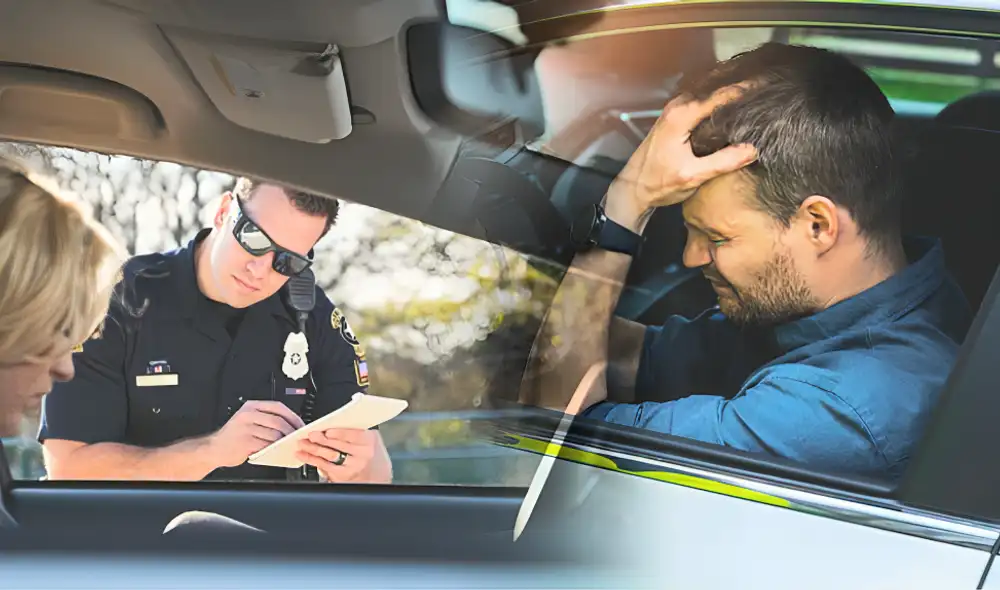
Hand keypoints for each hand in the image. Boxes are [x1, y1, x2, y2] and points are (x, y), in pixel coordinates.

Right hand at [207, 401, 304, 467]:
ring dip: (283, 442)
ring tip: (287, 445)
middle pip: (278, 421)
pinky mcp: (245, 442)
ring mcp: (246, 429)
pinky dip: (274, 449)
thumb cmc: (233, 437)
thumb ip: (266, 419)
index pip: (278, 407)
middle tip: (296, 438)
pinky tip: (275, 451)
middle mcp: (248, 415)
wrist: (214, 449)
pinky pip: (266, 445)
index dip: (292, 416)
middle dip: (291, 431)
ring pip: (274, 434)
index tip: (300, 424)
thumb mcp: (247, 421)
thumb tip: (291, 425)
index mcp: (251, 407)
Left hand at [296, 428, 391, 483]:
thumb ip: (354, 431)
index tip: (328, 430)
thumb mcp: (370, 439)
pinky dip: (311, 459)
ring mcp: (352, 467)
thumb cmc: (371, 455)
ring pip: (329, 455)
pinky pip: (324, 466)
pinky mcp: (342, 476)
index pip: (354, 435)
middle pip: (339, 445)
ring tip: (302, 443)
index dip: (340, 433)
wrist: (376, 477)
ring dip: (313, 448)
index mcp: (369, 441)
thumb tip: (332, 423)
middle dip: (322, 439)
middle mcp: (362, 455)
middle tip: (311, 434)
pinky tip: (303, 455)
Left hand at [608, 85, 757, 223]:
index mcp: (681, 115)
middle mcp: (678, 106)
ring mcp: (676, 110)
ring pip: (709, 94)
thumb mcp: (693, 176)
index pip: (720, 94)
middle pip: (715, 88)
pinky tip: (735, 108)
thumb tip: (752, 149)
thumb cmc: (657, 183)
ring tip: (757, 93)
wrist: (633, 188)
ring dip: (730, 92)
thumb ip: (723, 161)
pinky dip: (719, 101)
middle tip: (767, 87)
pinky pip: (703, 102)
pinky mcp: (676, 118)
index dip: (745, 89)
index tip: (767, 85)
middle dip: (741, 86)